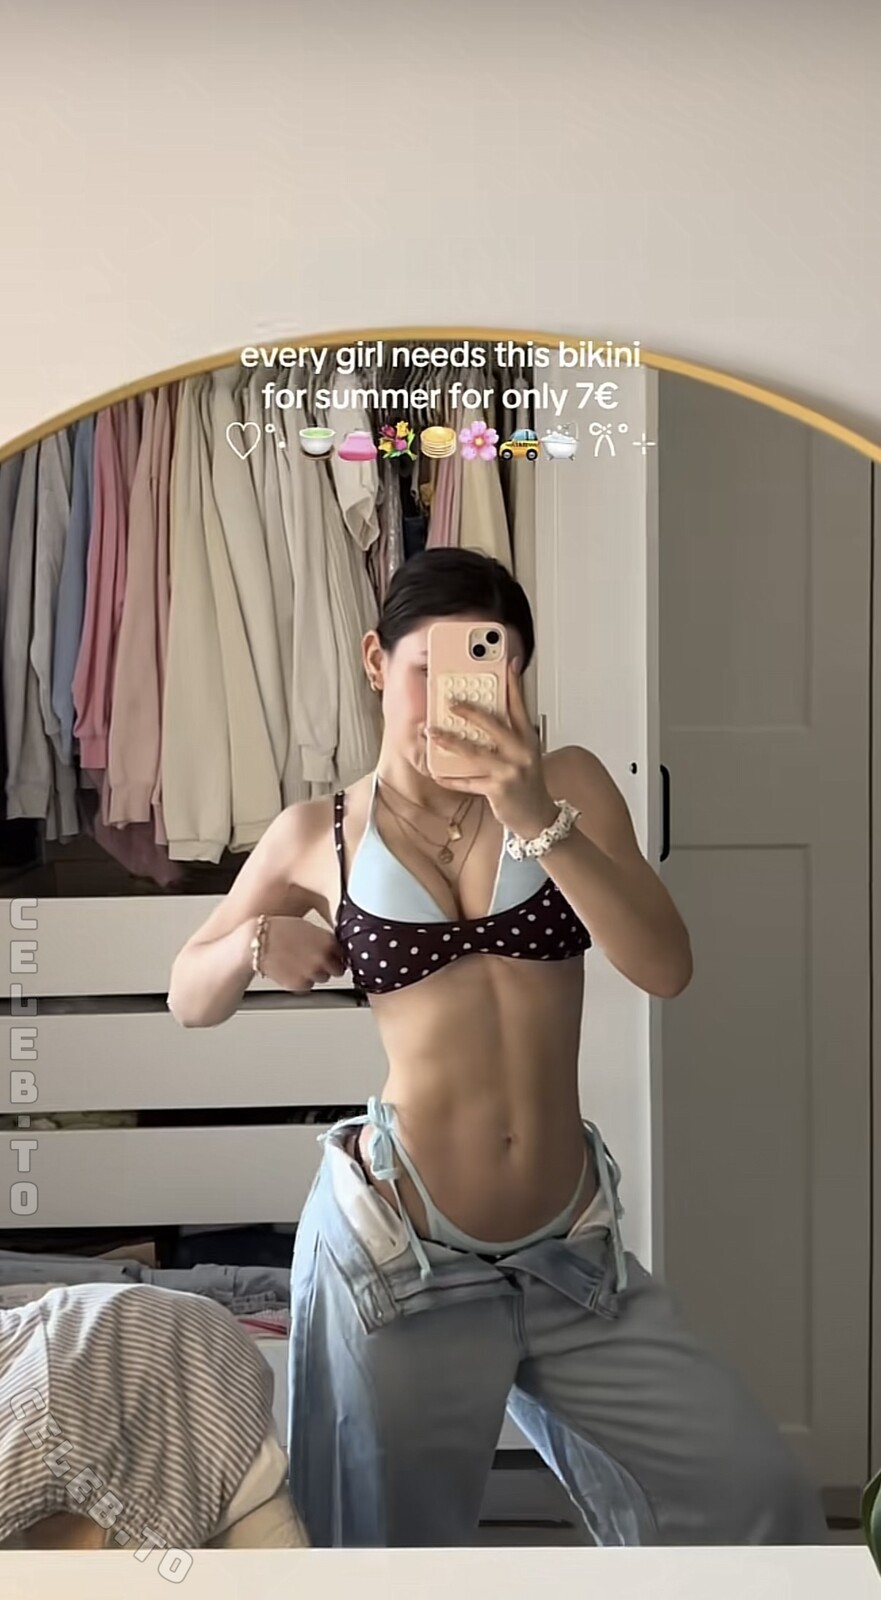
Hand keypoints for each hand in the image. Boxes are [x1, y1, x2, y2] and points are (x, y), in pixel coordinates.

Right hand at [255, 917, 346, 993]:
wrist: (255, 941)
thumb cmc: (277, 930)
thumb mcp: (307, 927)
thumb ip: (324, 939)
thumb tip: (334, 949)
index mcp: (328, 941)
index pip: (344, 954)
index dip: (336, 955)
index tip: (332, 956)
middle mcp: (323, 958)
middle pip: (337, 970)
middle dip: (328, 967)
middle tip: (315, 961)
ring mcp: (312, 973)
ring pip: (321, 979)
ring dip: (313, 974)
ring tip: (298, 962)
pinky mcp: (299, 985)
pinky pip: (306, 987)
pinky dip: (300, 981)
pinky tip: (290, 969)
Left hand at [426, 659, 558, 838]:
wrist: (539, 818)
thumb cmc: (529, 784)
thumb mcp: (526, 754)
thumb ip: (510, 735)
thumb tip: (484, 718)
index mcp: (528, 739)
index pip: (520, 705)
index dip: (513, 683)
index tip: (508, 663)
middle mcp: (521, 752)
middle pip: (493, 724)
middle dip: (469, 711)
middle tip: (450, 702)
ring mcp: (509, 771)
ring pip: (474, 752)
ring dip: (449, 741)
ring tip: (431, 732)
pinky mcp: (498, 790)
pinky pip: (467, 781)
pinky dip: (450, 778)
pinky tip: (436, 772)